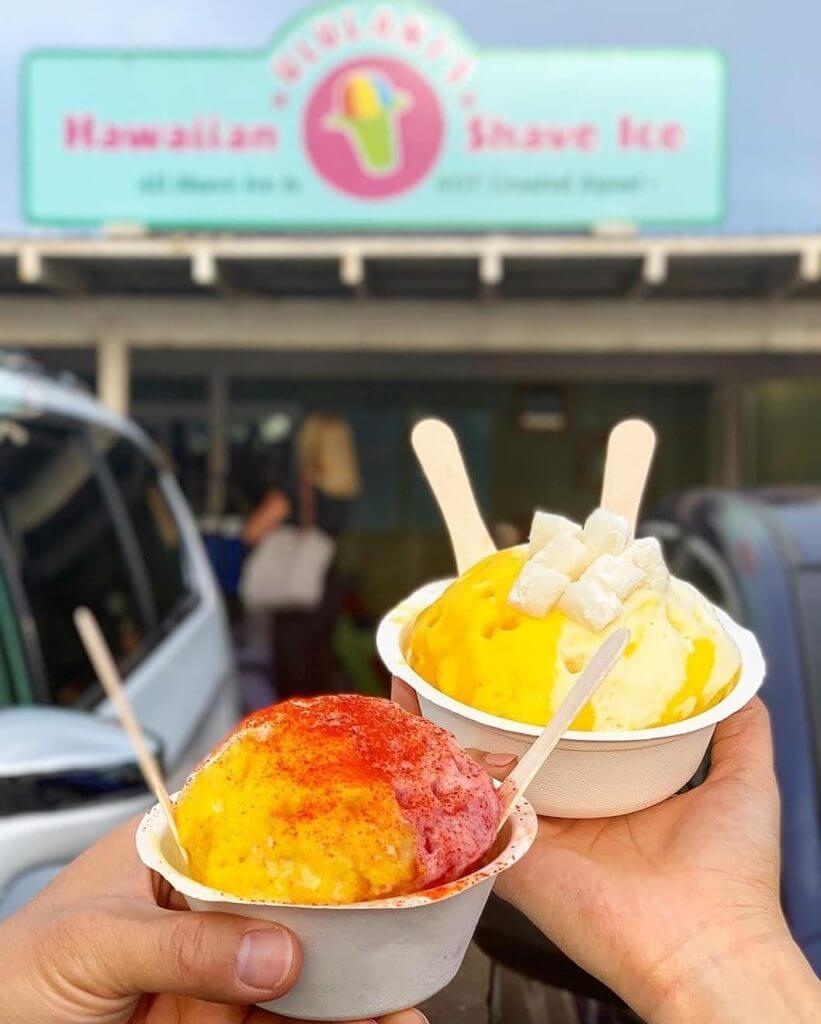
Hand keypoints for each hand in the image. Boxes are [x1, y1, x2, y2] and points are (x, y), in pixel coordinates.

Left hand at [0, 817, 424, 1023]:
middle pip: (294, 901)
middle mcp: (203, 906)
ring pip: (300, 969)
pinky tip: (365, 1020)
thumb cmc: (8, 977)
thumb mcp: (93, 943)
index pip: (256, 824)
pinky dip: (328, 1023)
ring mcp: (213, 971)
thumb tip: (274, 952)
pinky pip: (283, 1022)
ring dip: (356, 985)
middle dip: (354, 920)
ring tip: (402, 999)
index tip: (370, 849)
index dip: (317, 828)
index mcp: (172, 852)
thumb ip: (182, 944)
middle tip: (404, 939)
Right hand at [393, 680, 819, 1022]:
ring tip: (422, 677)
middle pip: (511, 750)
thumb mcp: (745, 781)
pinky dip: (434, 766)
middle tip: (462, 660)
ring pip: (476, 773)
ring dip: (445, 728)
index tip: (527, 658)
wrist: (705, 943)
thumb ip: (738, 729)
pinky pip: (463, 806)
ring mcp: (532, 832)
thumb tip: (737, 682)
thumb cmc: (730, 872)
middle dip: (482, 709)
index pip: (561, 737)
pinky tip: (413, 720)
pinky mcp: (509, 852)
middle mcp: (564, 812)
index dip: (541, 700)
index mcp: (608, 795)